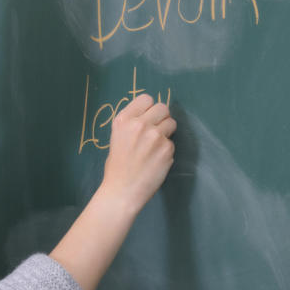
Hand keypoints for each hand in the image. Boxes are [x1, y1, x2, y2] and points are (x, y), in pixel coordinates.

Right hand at [99, 94, 175, 214]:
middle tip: (156, 131)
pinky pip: (172, 143)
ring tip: (155, 147)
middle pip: (162, 107)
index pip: (146, 99)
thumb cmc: (116, 167)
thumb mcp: (117, 138)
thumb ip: (132, 125)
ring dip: (166, 133)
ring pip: (171, 123)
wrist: (122, 190)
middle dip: (161, 118)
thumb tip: (150, 116)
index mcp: (123, 120)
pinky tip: (156, 161)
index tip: (147, 118)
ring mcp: (154, 136)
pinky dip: (166, 151)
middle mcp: (139, 124)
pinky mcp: (167, 149)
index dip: (149, 108)